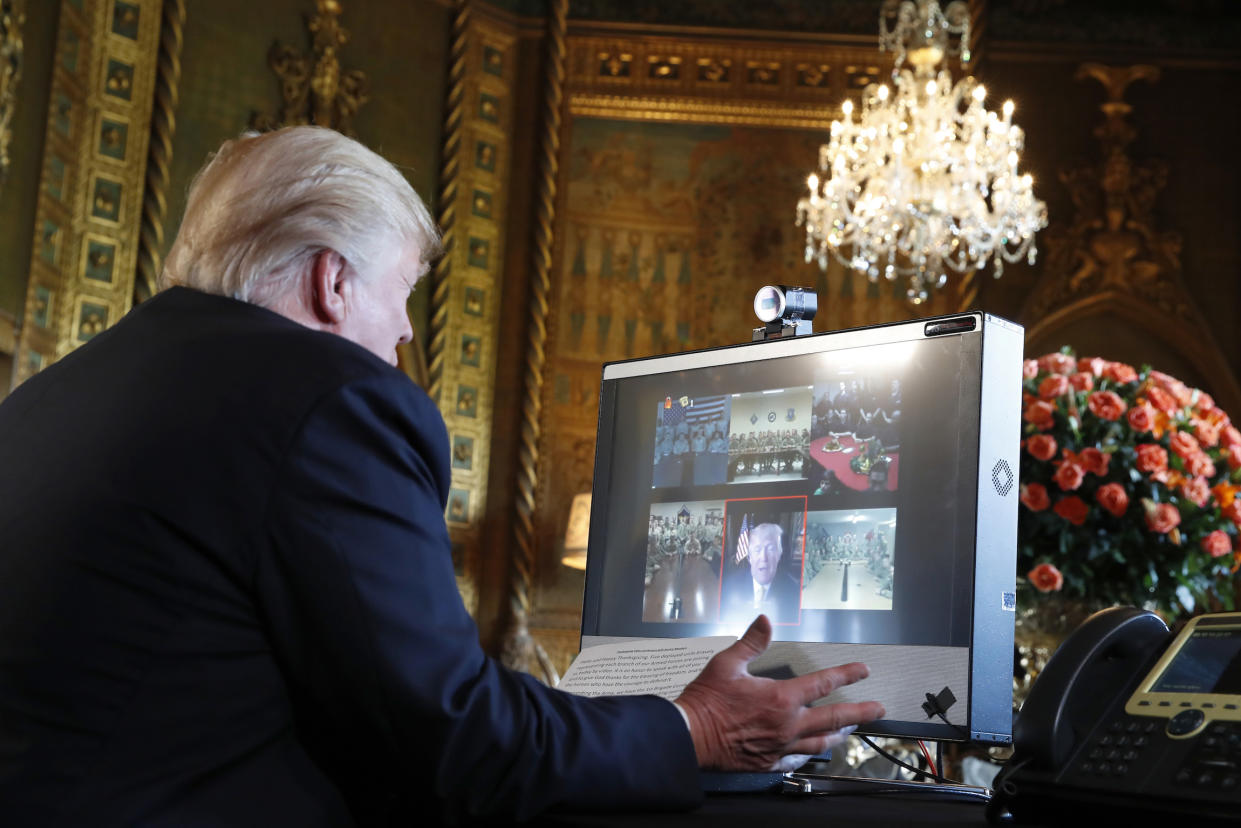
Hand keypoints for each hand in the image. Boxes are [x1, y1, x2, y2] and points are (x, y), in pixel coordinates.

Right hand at [674, 614, 884, 771]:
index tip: (862, 670)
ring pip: (821, 741)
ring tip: (851, 730)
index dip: (846, 675)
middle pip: (834, 718)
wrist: (691, 736)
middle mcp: (788, 724)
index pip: (823, 683)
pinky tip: (814, 749)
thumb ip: (751, 642)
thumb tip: (765, 620)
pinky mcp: (770, 762)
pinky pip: (798, 758)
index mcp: (781, 698)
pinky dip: (810, 752)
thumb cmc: (707, 700)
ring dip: (839, 734)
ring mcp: (781, 746)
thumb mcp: (727, 663)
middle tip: (878, 709)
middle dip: (860, 712)